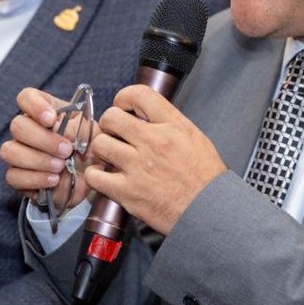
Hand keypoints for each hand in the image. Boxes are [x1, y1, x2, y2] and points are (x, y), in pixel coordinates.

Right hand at [0, 87, 99, 209]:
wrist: (94, 179)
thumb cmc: (91, 150)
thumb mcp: (92, 134)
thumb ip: (77, 128)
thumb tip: (61, 132)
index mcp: (46, 111)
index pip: (26, 98)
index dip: (34, 106)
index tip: (51, 119)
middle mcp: (28, 130)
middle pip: (17, 126)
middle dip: (43, 139)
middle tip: (66, 150)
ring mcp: (20, 153)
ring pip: (10, 151)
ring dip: (37, 160)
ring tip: (60, 167)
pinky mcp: (18, 177)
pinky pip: (13, 177)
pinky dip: (35, 179)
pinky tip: (53, 180)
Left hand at [85, 84, 226, 234]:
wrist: (209, 210)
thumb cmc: (205, 178)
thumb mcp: (194, 138)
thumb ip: (169, 123)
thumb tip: (145, 115)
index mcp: (172, 126)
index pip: (139, 94)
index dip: (124, 97)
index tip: (122, 106)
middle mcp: (153, 142)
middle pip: (111, 117)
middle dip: (109, 124)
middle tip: (114, 134)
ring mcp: (138, 166)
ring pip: (99, 143)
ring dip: (101, 149)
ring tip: (110, 156)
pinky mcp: (128, 191)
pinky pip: (94, 176)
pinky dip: (95, 176)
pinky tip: (104, 177)